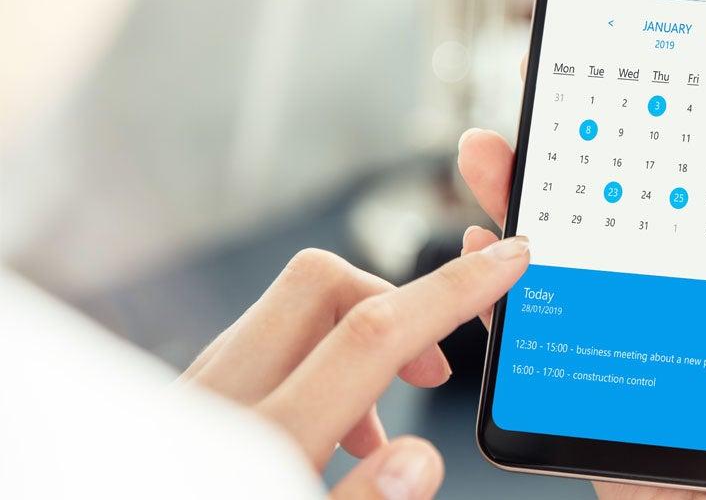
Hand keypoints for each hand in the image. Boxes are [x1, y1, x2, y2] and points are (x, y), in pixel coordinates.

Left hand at [180, 238, 531, 498]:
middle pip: (319, 285)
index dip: (452, 291)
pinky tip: (331, 437)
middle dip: (395, 302)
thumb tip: (416, 459)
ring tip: (381, 424)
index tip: (505, 260)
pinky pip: (262, 351)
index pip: (372, 333)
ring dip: (355, 344)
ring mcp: (196, 395)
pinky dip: (315, 368)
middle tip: (433, 367)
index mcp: (259, 441)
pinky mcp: (186, 404)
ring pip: (288, 315)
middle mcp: (218, 401)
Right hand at [457, 103, 705, 498]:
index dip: (677, 127)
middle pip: (633, 214)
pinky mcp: (606, 391)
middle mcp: (703, 304)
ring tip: (498, 162)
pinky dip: (512, 295)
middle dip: (584, 157)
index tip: (640, 78)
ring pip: (584, 262)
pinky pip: (553, 332)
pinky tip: (493, 255)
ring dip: (535, 209)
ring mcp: (649, 345)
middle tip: (544, 104)